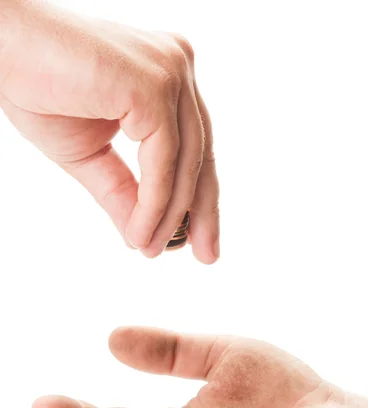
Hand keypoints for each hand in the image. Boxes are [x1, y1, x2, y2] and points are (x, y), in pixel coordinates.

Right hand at [0, 1, 218, 261]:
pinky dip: (155, 203)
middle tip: (207, 256)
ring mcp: (169, 72)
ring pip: (186, 162)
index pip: (194, 147)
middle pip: (202, 155)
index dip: (199, 197)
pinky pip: (163, 160)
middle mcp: (177, 68)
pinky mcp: (152, 84)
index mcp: (167, 80)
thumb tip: (143, 236)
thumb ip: (123, 193)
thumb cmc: (38, 90)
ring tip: (152, 250)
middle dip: (204, 211)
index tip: (199, 237)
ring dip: (171, 216)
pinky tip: (143, 234)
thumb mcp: (90, 156)